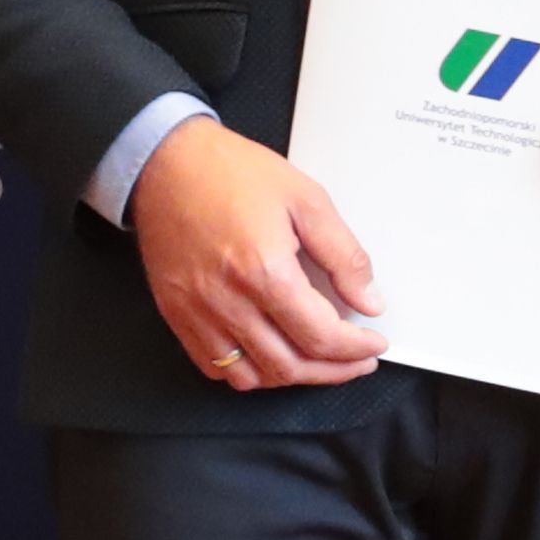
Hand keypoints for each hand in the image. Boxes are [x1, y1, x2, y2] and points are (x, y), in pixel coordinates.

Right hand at [135, 118, 387, 388]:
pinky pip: (214, 366)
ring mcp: (197, 312)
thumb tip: (369, 299)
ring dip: (293, 376)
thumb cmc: (231, 173)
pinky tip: (271, 356)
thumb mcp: (307, 200)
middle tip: (357, 361)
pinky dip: (248, 373)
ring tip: (319, 362)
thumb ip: (344, 256)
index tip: (373, 344)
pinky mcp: (176, 314)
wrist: (166, 162)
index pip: (321, 337)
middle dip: (333, 371)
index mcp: (264, 271)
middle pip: (290, 366)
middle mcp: (227, 301)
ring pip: (252, 376)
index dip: (355, 349)